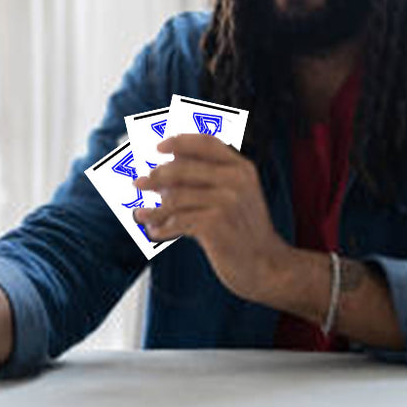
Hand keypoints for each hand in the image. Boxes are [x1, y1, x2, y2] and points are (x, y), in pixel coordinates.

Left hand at [133, 134, 288, 302]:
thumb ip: (207, 181)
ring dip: (153, 207)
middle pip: (182, 168)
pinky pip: (177, 221)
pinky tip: (154, 232)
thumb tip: (162, 173)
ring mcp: (227, 201)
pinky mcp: (216, 224)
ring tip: (140, 214)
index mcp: (241, 168)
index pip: (206, 142)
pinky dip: (162, 227)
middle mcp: (236, 179)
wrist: (268, 266)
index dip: (179, 141)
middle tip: (137, 183)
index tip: (158, 147)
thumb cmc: (244, 231)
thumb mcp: (235, 198)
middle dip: (155, 176)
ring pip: (175, 197)